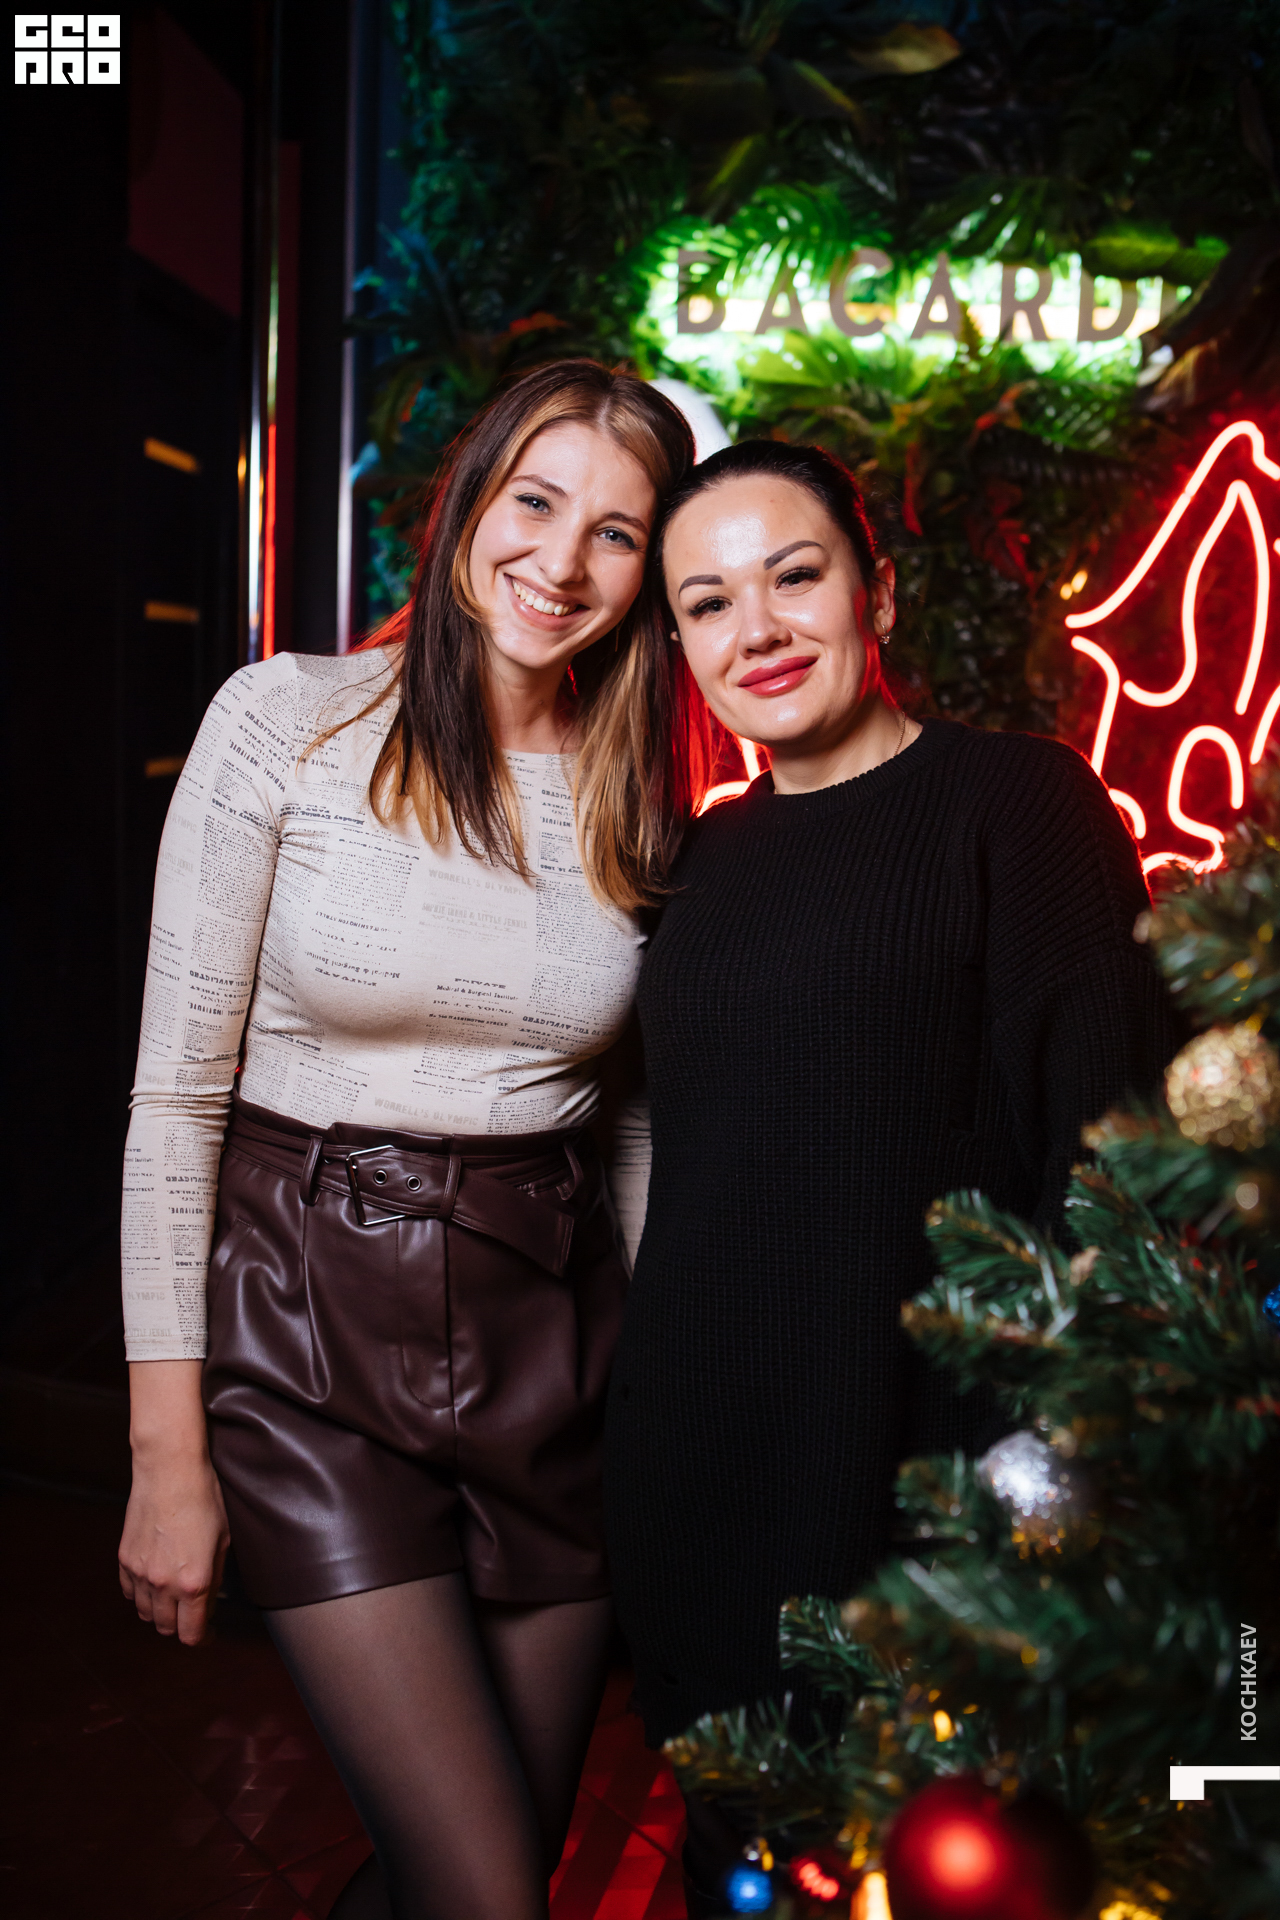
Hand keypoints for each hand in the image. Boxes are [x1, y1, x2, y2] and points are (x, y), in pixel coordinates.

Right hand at [118, 1360, 230, 1645]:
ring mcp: (139, 1573)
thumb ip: (215, 1578)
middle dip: (182, 1625)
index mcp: (194, 1582)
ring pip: (146, 1614)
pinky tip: (153, 1583)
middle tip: (194, 1614)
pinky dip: (141, 1595)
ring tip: (174, 1598)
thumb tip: (209, 1603)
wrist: (170, 1469)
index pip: (192, 1634)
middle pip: (167, 1628)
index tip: (210, 1634)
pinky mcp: (124, 1559)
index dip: (203, 1639)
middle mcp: (163, 1583)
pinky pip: (129, 1593)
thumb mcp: (223, 1541)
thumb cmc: (204, 1499)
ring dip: (161, 1612)